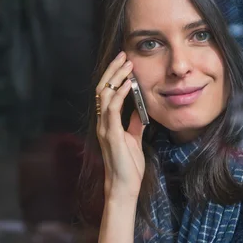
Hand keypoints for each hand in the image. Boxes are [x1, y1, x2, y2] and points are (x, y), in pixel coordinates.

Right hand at [95, 51, 146, 200]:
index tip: (125, 63)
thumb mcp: (134, 140)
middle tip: (124, 56)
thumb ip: (134, 124)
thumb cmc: (128, 166)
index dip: (113, 76)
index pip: (106, 93)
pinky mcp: (111, 135)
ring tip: (127, 64)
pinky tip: (129, 85)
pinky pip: (113, 110)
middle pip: (103, 88)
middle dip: (113, 70)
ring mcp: (105, 128)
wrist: (125, 187)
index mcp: (107, 123)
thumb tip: (140, 111)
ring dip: (116, 78)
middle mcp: (103, 122)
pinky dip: (120, 95)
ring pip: (105, 95)